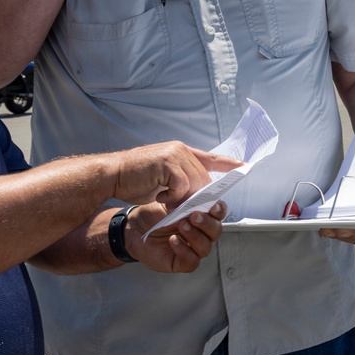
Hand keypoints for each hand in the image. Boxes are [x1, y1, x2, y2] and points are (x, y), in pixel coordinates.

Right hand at [109, 141, 242, 207]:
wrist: (111, 174)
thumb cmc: (133, 180)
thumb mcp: (161, 179)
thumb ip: (180, 181)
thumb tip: (196, 196)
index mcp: (180, 151)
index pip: (209, 157)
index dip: (227, 163)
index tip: (243, 167)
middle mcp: (180, 150)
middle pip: (203, 179)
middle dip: (193, 197)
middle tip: (173, 204)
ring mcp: (175, 154)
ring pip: (194, 185)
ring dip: (180, 199)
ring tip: (163, 200)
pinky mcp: (169, 163)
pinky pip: (182, 187)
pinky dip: (171, 197)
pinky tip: (158, 195)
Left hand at [127, 201, 228, 272]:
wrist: (135, 228)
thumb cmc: (154, 215)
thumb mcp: (169, 202)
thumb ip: (186, 200)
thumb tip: (198, 195)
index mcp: (201, 216)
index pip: (218, 214)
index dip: (220, 210)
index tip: (214, 205)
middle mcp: (200, 233)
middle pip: (215, 231)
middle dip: (207, 223)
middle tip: (194, 215)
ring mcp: (192, 248)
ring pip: (205, 247)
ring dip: (195, 236)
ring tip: (181, 225)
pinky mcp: (182, 262)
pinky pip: (191, 261)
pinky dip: (184, 250)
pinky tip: (173, 240)